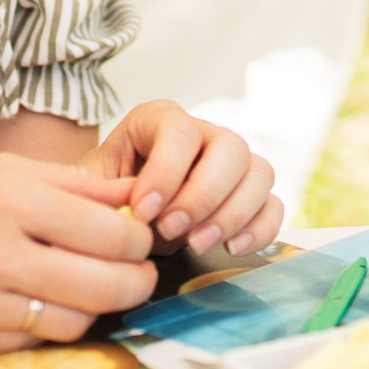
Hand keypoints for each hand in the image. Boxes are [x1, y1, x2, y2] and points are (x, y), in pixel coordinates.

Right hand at [0, 154, 157, 355]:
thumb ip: (77, 186)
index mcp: (9, 200)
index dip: (140, 240)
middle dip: (136, 282)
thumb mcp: (2, 170)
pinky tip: (46, 300)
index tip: (141, 238)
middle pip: (105, 286)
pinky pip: (33, 341)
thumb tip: (138, 199)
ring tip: (94, 285)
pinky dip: (50, 324)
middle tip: (139, 272)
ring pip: (75, 322)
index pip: (110, 234)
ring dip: (97, 308)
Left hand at [83, 100, 281, 256]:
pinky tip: (231, 248)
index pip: (179, 130)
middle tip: (171, 229)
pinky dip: (260, 228)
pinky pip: (273, 204)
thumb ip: (110, 193)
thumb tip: (132, 209)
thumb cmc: (108, 195)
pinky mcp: (251, 195)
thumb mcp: (95, 188)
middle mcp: (206, 134)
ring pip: (259, 173)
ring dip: (232, 214)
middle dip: (203, 195)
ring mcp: (234, 164)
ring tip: (197, 245)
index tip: (143, 210)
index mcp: (161, 120)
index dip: (165, 170)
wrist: (122, 215)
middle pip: (230, 147)